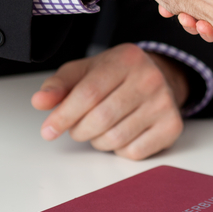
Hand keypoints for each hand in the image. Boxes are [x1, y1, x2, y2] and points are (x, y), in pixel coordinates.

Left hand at [31, 43, 188, 160]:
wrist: (157, 79)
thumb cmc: (114, 77)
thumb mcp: (85, 72)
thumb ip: (59, 85)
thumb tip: (40, 101)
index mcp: (126, 59)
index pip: (88, 93)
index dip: (63, 115)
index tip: (48, 130)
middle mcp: (150, 78)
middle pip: (100, 119)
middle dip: (79, 130)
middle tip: (76, 128)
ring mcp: (164, 103)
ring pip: (115, 139)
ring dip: (97, 141)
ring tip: (98, 129)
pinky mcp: (172, 126)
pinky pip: (133, 152)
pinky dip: (119, 150)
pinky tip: (121, 133)